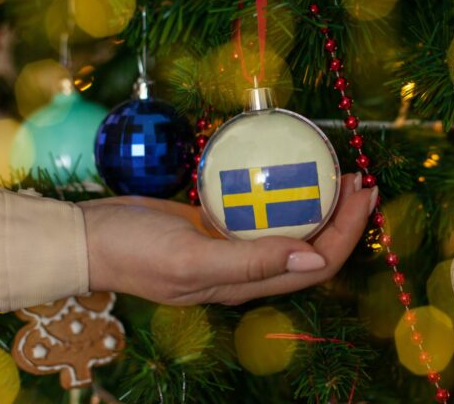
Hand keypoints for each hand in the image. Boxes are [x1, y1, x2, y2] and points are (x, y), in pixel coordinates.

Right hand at [80, 173, 376, 305]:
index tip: (364, 194)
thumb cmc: (136, 251)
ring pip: (291, 228)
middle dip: (344, 216)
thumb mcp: (192, 258)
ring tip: (338, 172)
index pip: (316, 263)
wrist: (89, 237)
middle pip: (312, 245)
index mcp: (248, 282)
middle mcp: (248, 268)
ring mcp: (233, 245)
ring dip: (320, 203)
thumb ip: (251, 262)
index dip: (348, 233)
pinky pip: (264, 211)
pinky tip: (291, 171)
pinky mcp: (218, 224)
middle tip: (360, 177)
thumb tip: (313, 261)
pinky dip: (286, 194)